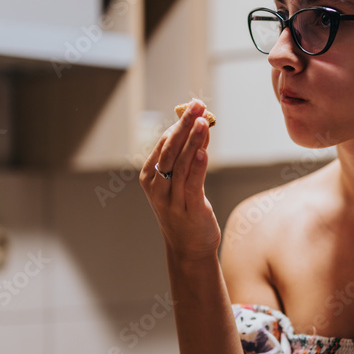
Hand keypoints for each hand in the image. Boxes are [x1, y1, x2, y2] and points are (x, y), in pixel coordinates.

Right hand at [139, 99, 220, 260]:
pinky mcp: (189, 210)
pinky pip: (192, 184)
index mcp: (151, 177)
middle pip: (170, 150)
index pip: (164, 143)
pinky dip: (197, 167)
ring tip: (203, 122)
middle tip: (198, 105)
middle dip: (185, 126)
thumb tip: (200, 127)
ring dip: (192, 141)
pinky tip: (203, 151)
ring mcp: (171, 199)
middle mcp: (157, 186)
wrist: (189, 248)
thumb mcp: (182, 181)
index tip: (195, 106)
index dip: (179, 123)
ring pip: (181, 164)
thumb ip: (189, 156)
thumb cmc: (185, 211)